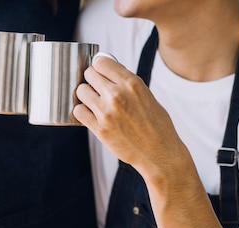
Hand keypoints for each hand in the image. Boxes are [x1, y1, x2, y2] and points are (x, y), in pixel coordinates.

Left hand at [73, 55, 181, 174]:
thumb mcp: (147, 96)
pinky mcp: (99, 129)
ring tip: (96, 104)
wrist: (160, 153)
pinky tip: (93, 116)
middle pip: (89, 74)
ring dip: (86, 96)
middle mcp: (117, 95)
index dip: (100, 67)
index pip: (101, 61)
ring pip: (81, 91)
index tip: (102, 74)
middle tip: (99, 90)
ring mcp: (106, 112)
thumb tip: (110, 69)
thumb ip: (128, 83)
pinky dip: (83, 113)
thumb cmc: (157, 126)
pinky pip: (79, 111)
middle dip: (93, 80)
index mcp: (132, 83)